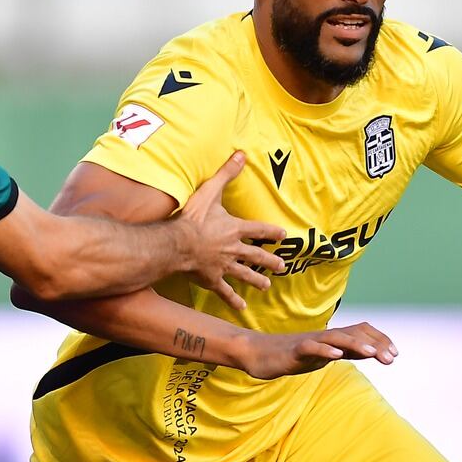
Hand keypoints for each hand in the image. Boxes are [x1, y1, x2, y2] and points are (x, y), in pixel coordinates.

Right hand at [176, 153, 287, 309]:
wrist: (177, 244)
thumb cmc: (192, 218)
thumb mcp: (210, 192)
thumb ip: (226, 174)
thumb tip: (241, 154)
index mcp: (235, 229)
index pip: (258, 229)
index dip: (271, 231)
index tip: (284, 235)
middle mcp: (233, 249)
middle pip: (255, 256)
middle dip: (269, 261)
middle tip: (282, 267)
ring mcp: (223, 266)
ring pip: (244, 274)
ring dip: (256, 280)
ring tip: (267, 286)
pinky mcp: (212, 279)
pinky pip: (225, 291)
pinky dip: (233, 300)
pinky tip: (241, 307)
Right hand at [234, 322, 397, 379]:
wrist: (258, 353)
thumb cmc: (291, 355)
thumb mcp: (324, 355)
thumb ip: (345, 352)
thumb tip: (370, 352)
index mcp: (333, 339)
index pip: (362, 332)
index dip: (380, 340)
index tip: (395, 354)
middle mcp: (325, 336)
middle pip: (354, 333)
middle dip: (375, 344)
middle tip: (392, 358)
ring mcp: (309, 341)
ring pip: (336, 338)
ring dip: (356, 345)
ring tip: (373, 354)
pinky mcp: (294, 349)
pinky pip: (311, 347)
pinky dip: (325, 350)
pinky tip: (337, 356)